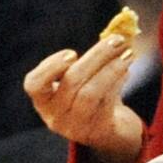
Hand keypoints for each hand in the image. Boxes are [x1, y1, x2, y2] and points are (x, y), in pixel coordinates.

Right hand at [24, 38, 143, 162]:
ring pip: (91, 93)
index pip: (34, 85)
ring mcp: (75, 126)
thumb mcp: (84, 80)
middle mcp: (55, 116)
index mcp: (44, 100)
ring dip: (112, 69)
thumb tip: (119, 30)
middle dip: (96, 57)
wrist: (108, 132)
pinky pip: (107, 103)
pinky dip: (118, 83)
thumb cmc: (92, 97)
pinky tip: (127, 70)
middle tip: (117, 40)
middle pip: (71, 82)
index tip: (72, 53)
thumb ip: (93, 58)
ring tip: (128, 54)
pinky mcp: (97, 131)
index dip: (50, 68)